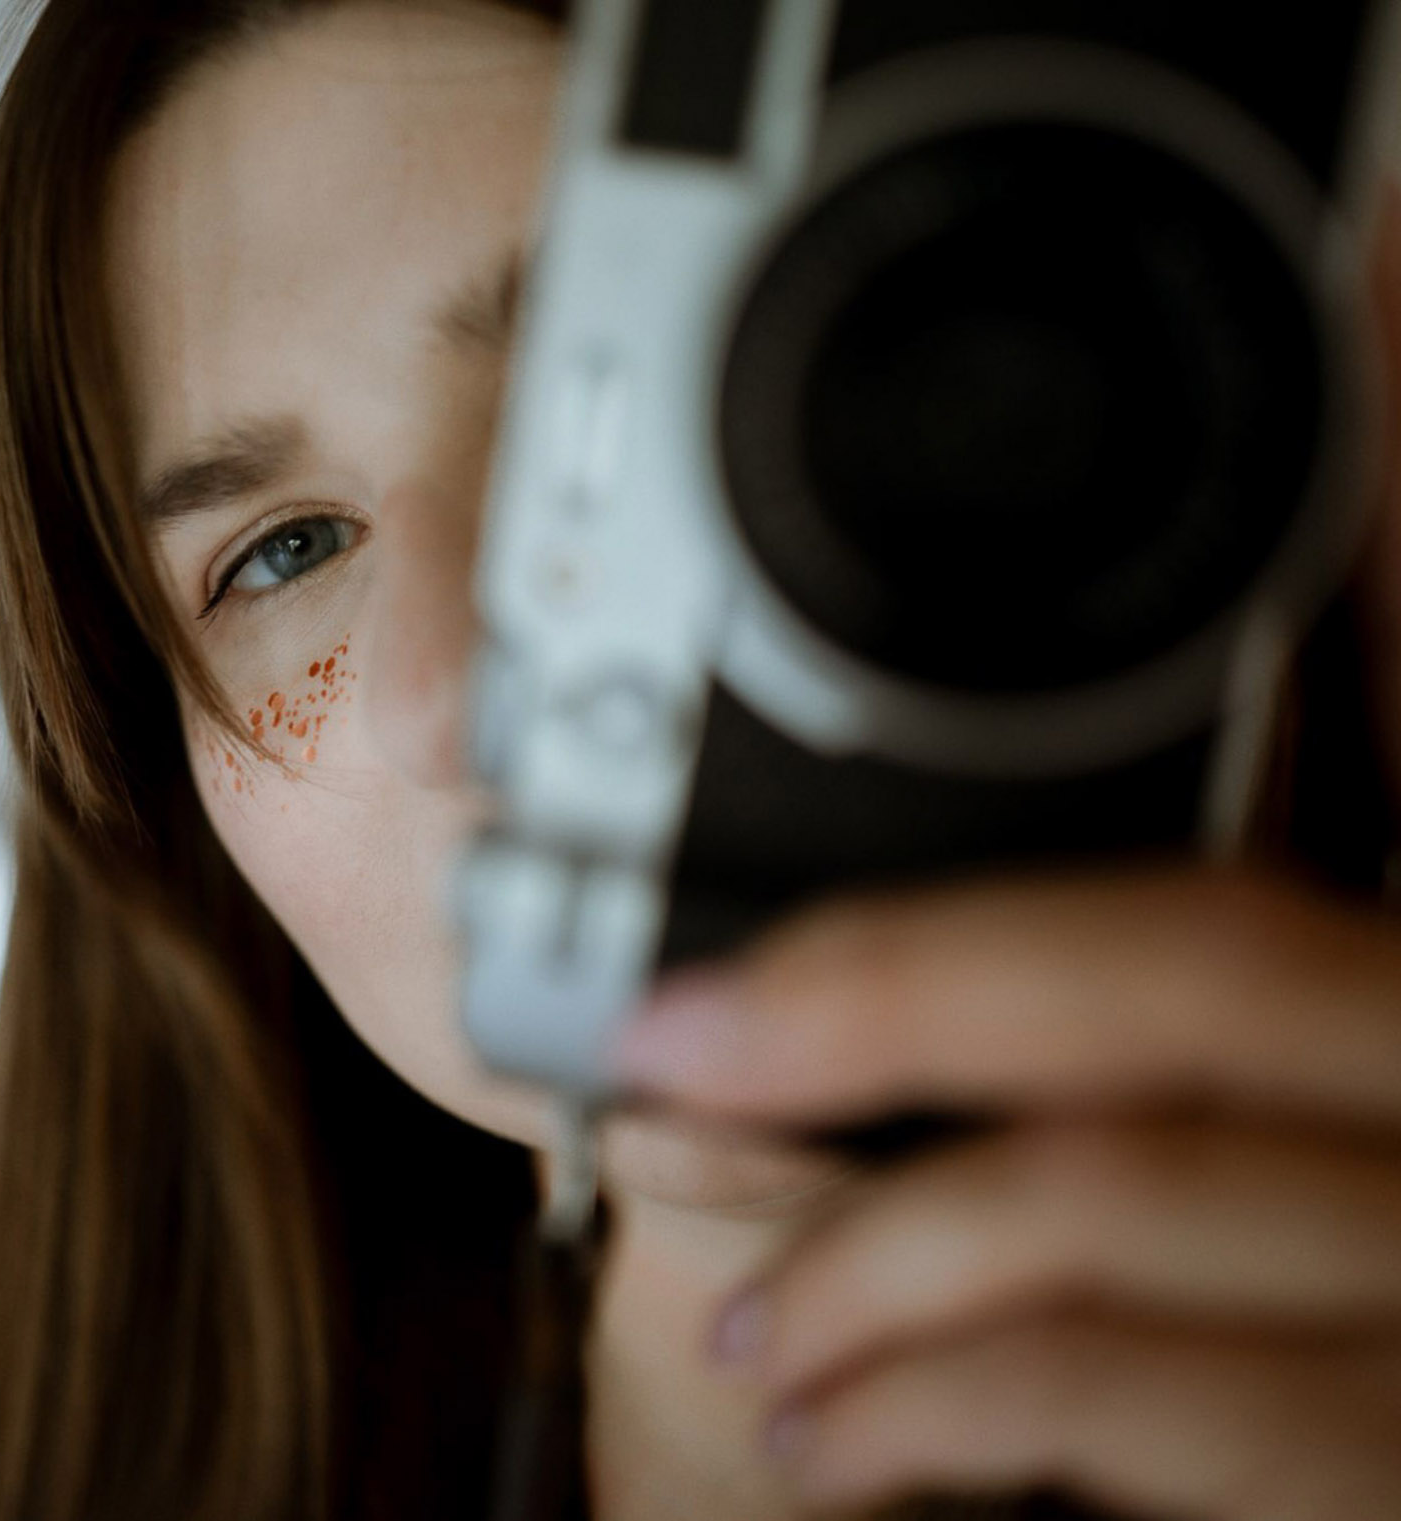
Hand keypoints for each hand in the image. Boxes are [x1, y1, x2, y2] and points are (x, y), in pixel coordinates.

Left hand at [607, 185, 1400, 1520]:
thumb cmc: (1364, 1308)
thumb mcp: (1347, 1108)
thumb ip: (1235, 977)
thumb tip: (1041, 884)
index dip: (1345, 509)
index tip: (1220, 363)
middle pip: (1176, 961)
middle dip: (871, 986)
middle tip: (655, 1037)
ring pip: (1102, 1191)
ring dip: (854, 1239)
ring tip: (737, 1307)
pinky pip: (1109, 1404)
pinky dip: (916, 1409)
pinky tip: (823, 1432)